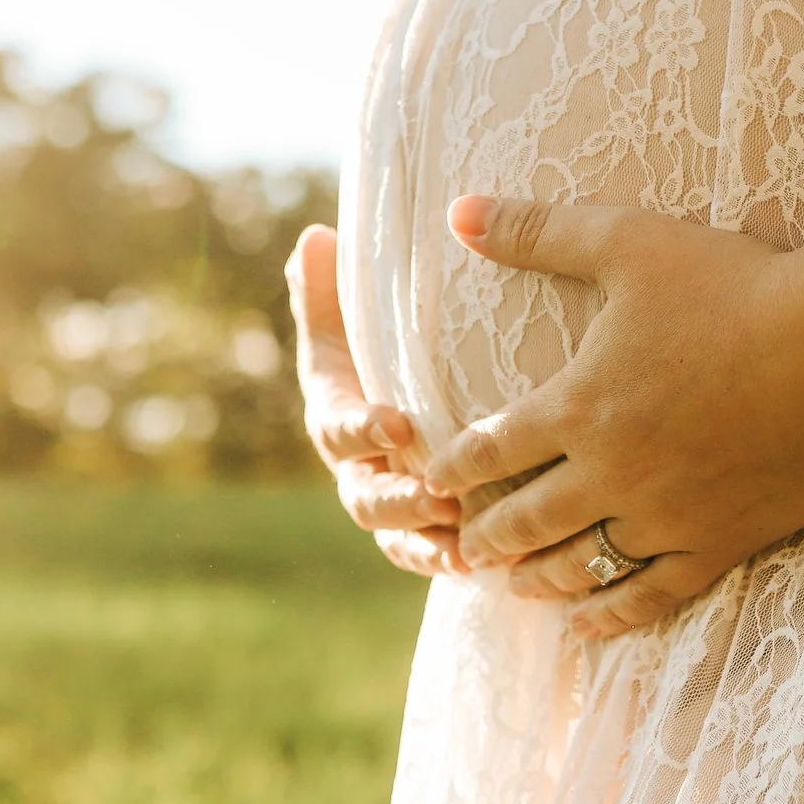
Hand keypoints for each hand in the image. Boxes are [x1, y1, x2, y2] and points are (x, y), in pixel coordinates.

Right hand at [286, 224, 465, 577]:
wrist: (421, 390)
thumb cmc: (384, 347)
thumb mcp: (354, 319)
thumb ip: (331, 287)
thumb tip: (318, 237)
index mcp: (337, 417)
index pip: (338, 429)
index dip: (362, 429)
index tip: (395, 423)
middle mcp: (360, 469)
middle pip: (366, 497)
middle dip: (399, 500)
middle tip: (437, 497)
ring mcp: (393, 506)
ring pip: (399, 538)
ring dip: (429, 542)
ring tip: (465, 544)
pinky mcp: (429, 531)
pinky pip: (433, 557)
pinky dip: (452, 563)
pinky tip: (485, 565)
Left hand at [423, 197, 803, 640]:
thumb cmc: (738, 286)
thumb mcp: (629, 241)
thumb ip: (537, 231)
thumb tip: (457, 210)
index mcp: (580, 405)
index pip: (490, 448)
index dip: (453, 467)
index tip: (431, 478)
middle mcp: (612, 473)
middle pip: (525, 520)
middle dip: (485, 536)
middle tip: (463, 546)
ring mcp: (667, 517)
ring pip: (580, 567)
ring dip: (537, 579)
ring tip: (515, 584)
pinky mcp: (721, 543)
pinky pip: (652, 594)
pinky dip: (611, 614)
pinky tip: (588, 623)